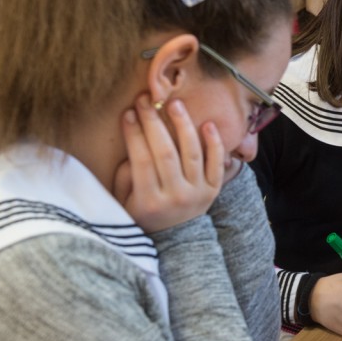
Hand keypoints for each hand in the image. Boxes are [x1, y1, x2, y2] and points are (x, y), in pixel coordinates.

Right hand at [113, 94, 224, 232]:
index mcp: (150, 201)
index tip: (128, 112)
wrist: (176, 240)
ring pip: (192, 153)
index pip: (141, 160)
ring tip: (175, 104)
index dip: (134, 134)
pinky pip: (217, 163)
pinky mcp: (214, 189)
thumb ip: (125, 177)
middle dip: (154, 122)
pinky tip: (207, 124)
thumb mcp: (124, 203)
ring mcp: (198, 193)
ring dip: (183, 125)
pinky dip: (214, 143)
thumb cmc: (144, 215)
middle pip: (165, 152)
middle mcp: (176, 197)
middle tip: (146, 100)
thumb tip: (133, 145)